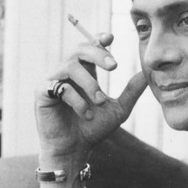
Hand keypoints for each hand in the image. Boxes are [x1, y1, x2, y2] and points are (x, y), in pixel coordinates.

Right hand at [35, 33, 146, 162]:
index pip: (90, 48)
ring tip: (99, 102)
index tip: (111, 38)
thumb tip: (145, 74)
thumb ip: (131, 92)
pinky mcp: (42, 93)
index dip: (98, 40)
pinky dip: (77, 100)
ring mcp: (53, 81)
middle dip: (97, 54)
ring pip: (70, 66)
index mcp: (84, 73)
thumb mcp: (118, 110)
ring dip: (89, 83)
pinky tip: (86, 114)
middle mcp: (68, 73)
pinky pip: (60, 87)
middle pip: (79, 49)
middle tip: (114, 66)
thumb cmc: (93, 130)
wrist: (75, 150)